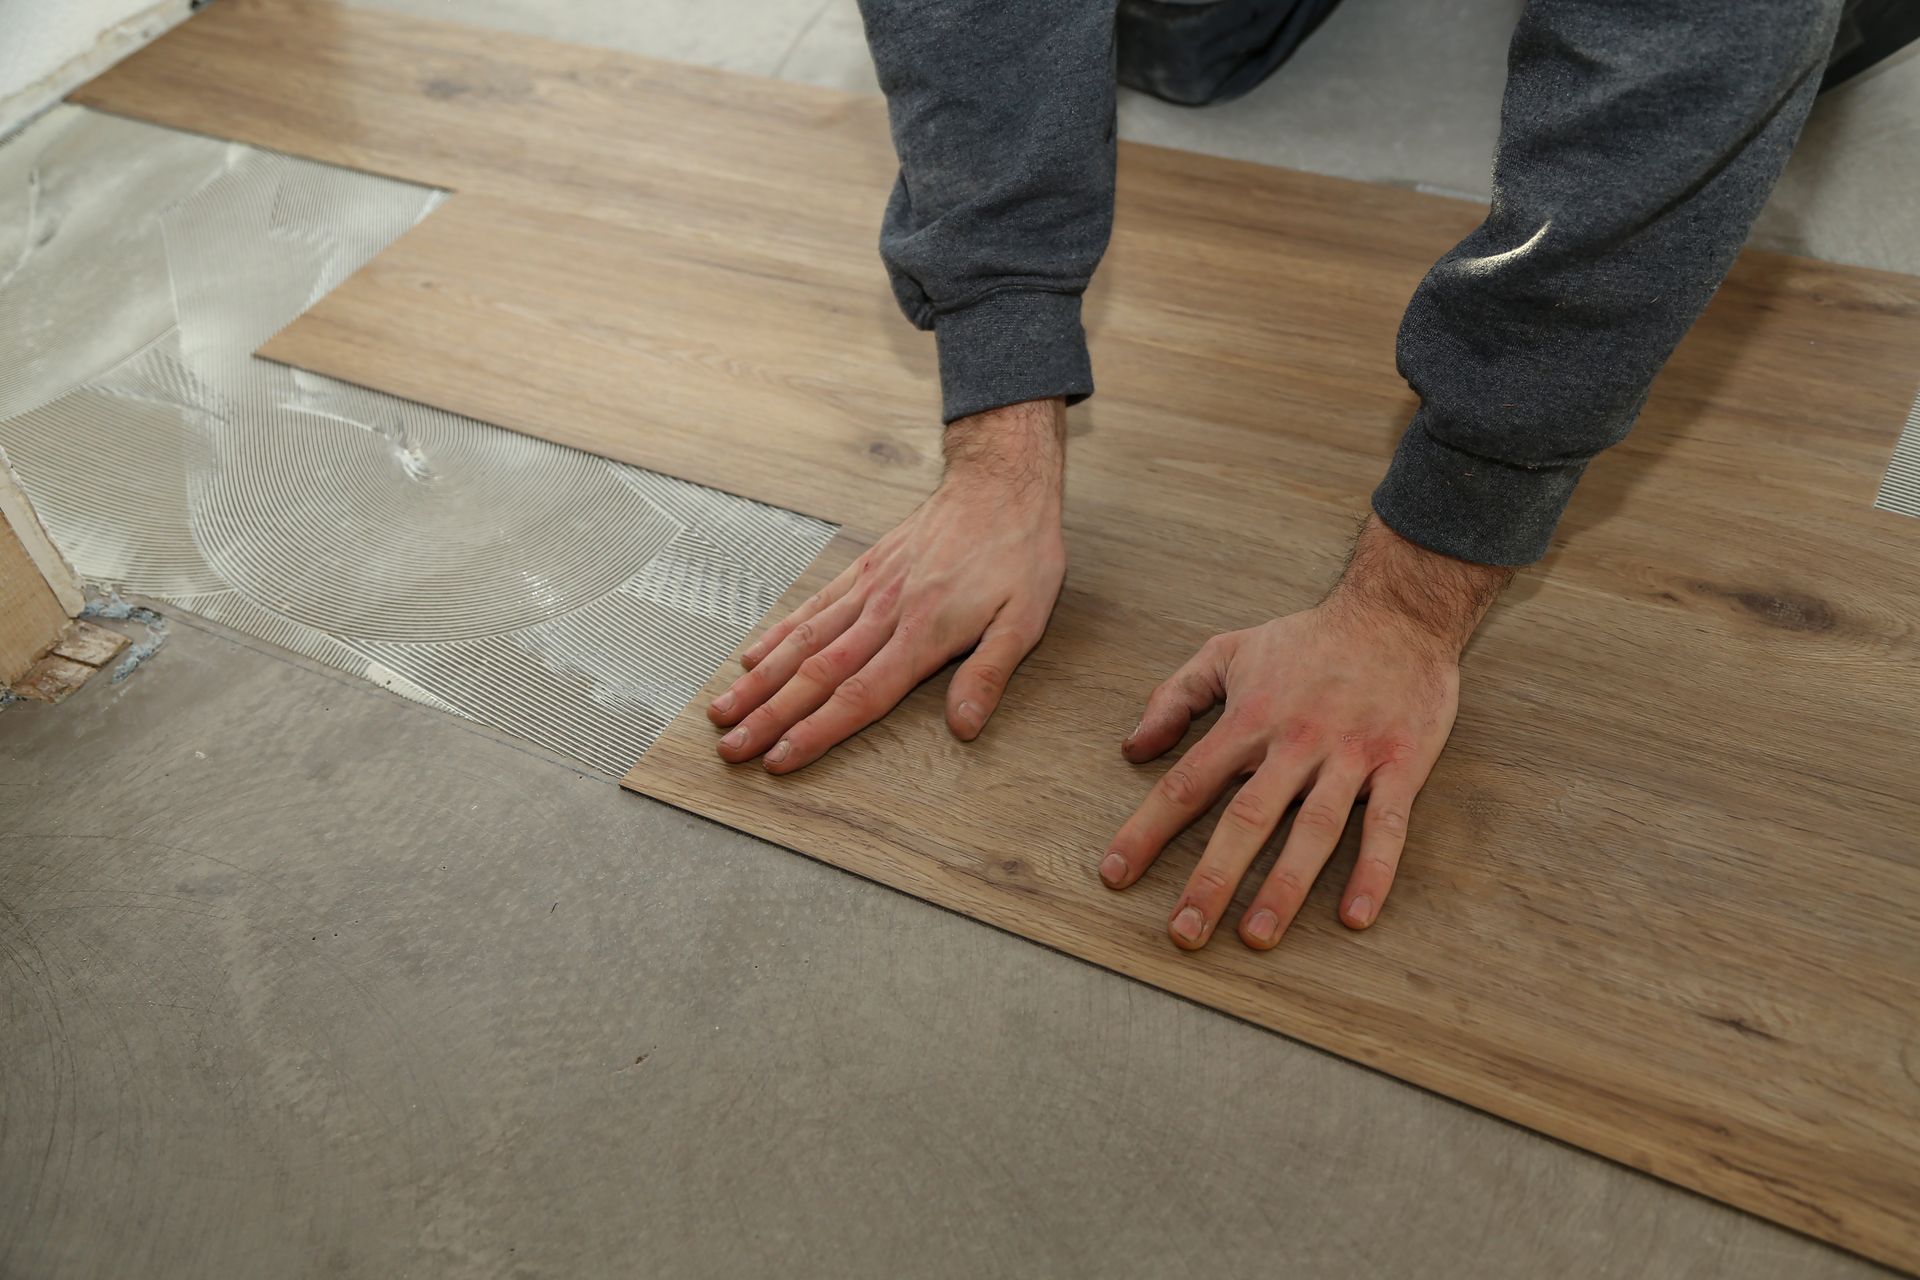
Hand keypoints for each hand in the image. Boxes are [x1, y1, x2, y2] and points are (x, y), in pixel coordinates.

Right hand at [707, 398, 1067, 771]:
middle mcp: (886, 613)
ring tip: (722, 710)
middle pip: (816, 675)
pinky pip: (814, 607)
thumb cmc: (1019, 552)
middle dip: (770, 716)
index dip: (816, 732)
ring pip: (802, 642)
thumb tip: (965, 726)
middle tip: (731, 748)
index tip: (779, 759)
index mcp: (924, 634)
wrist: (1000, 483)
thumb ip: (989, 674)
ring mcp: (869, 589)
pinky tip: (753, 656)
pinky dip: (778, 634)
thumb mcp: (1024, 619)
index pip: (860, 695)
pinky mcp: (864, 568)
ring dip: (759, 681)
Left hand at [1099, 516, 1511, 950]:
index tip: (1115, 875)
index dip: (1147, 830)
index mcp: (1250, 718)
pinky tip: (1354, 918)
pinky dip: (1374, 872)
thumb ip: (1175, 696)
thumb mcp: (1229, 651)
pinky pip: (1388, 825)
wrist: (1398, 611)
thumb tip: (1133, 747)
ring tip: (1256, 936)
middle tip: (1183, 933)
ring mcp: (1351, 755)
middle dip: (1212, 878)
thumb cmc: (1306, 640)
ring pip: (1314, 830)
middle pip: (1246, 818)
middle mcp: (1296, 741)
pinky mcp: (1402, 764)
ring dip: (1285, 887)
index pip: (1187, 783)